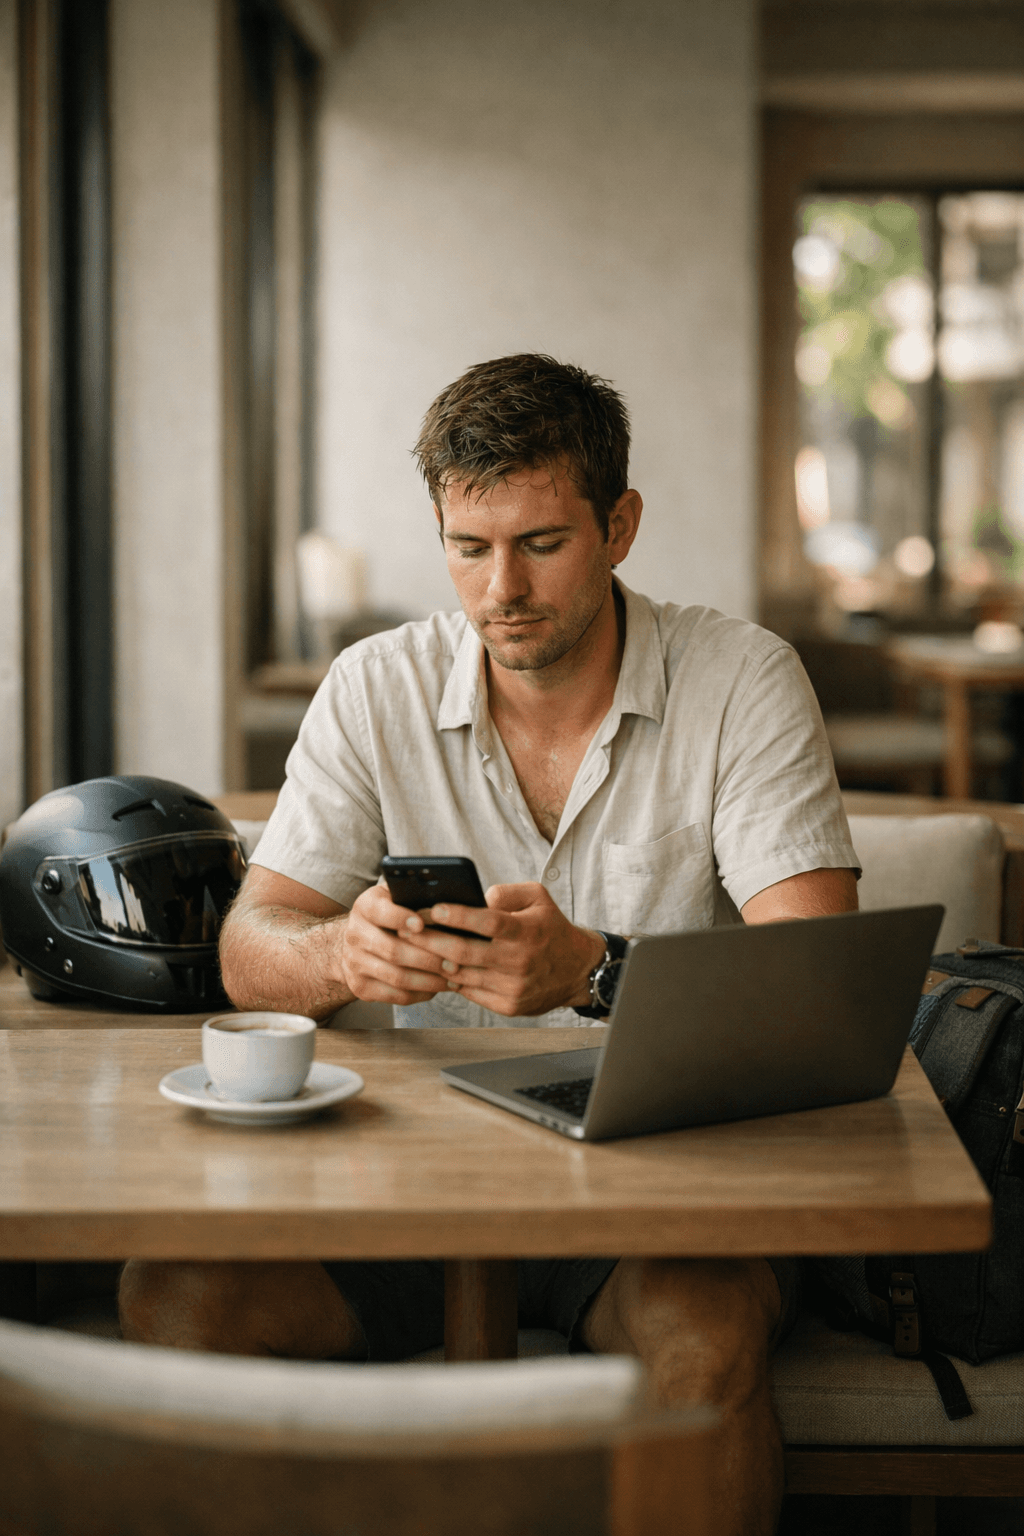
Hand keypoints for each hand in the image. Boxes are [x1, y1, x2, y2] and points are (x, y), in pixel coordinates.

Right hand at [340, 884, 451, 1004]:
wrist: (356, 944)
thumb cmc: (388, 917)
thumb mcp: (394, 898)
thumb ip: (412, 896)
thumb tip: (445, 901)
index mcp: (364, 907)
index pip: (380, 912)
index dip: (400, 918)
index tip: (422, 924)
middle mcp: (355, 934)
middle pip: (393, 950)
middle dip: (428, 958)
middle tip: (454, 962)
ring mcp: (354, 963)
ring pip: (396, 977)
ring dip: (429, 980)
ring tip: (453, 978)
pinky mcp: (360, 987)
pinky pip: (395, 995)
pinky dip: (420, 993)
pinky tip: (437, 988)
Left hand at [400, 882, 605, 1015]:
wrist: (577, 970)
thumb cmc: (551, 928)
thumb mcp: (538, 898)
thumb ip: (507, 892)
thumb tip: (477, 897)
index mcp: (526, 931)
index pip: (487, 922)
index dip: (457, 916)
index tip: (431, 908)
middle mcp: (519, 961)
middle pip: (465, 952)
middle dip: (431, 940)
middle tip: (406, 930)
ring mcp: (513, 987)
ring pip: (463, 975)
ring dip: (436, 962)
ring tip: (415, 948)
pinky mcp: (509, 1006)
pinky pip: (471, 992)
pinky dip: (453, 980)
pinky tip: (439, 967)